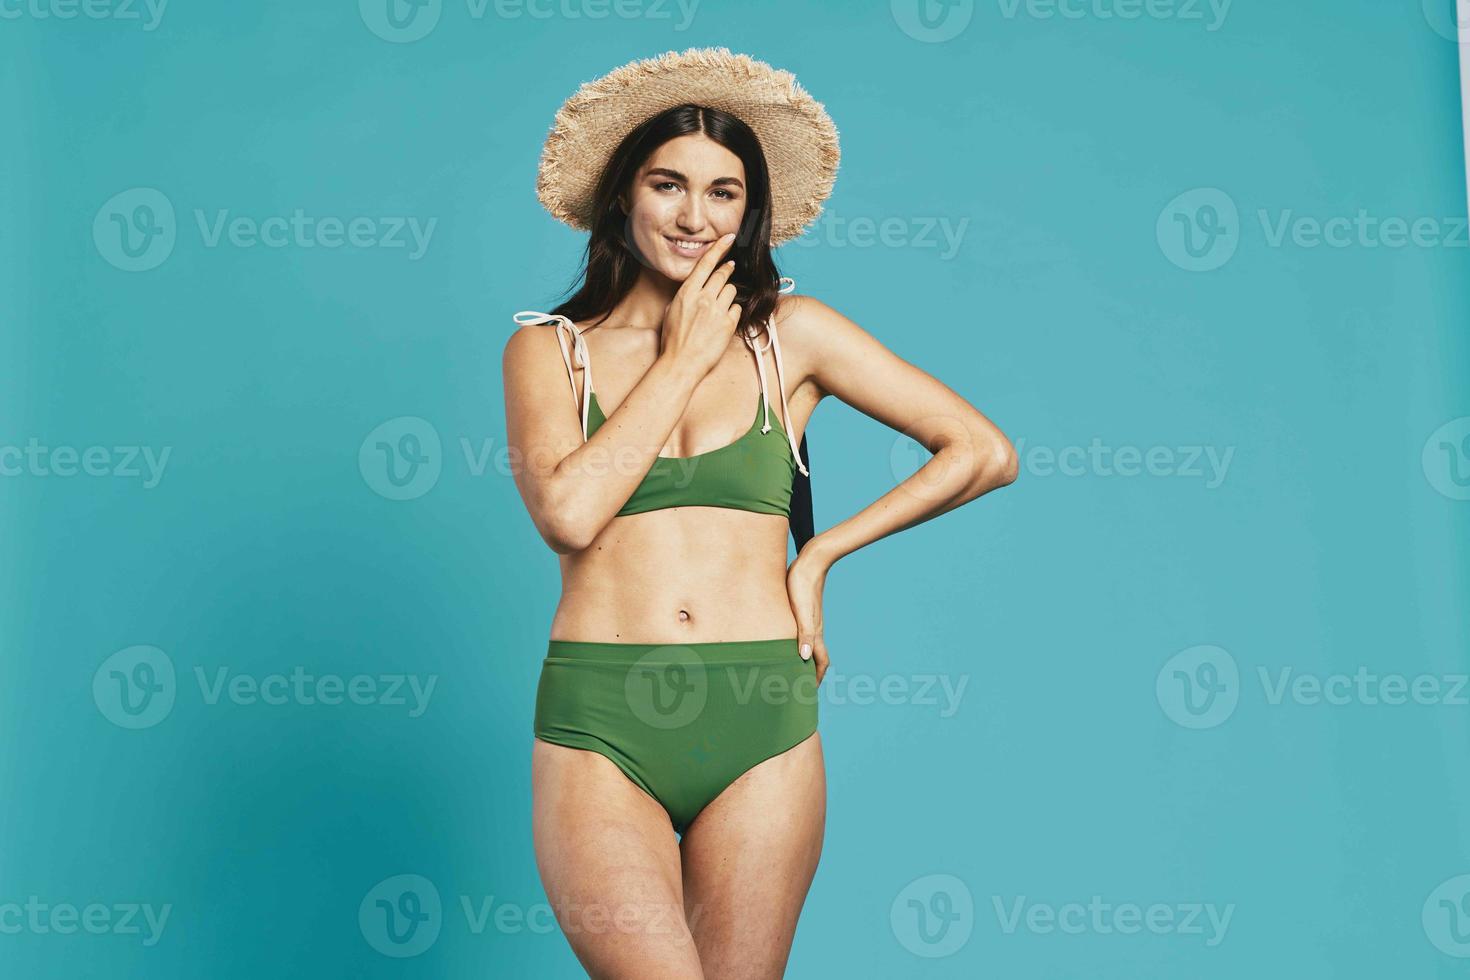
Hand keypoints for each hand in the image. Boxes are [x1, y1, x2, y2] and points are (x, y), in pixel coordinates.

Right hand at [658, 232, 741, 377]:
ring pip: (731, 291)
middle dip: (726, 270)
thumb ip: (684, 297)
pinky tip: (722, 322)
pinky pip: (736, 309)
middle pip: (722, 275)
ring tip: (718, 308)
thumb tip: (694, 290)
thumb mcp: (670, 312)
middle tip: (729, 268)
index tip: (729, 238)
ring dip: (727, 295)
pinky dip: (732, 312)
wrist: (681, 364)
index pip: (706, 263)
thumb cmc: (672, 341)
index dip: (719, 248)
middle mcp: (703, 298)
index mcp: (687, 293)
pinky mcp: (728, 324)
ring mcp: (717, 311)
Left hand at [786, 543, 831, 684]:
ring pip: (808, 645)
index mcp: (815, 632)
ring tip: (791, 667)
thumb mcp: (802, 611)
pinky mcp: (803, 609)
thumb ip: (805, 634)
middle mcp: (814, 628)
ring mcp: (809, 619)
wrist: (811, 561)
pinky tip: (785, 640)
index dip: (816, 677)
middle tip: (798, 685)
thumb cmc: (803, 585)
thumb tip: (804, 657)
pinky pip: (802, 633)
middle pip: (815, 656)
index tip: (809, 692)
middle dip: (809, 672)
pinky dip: (797, 642)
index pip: (820, 662)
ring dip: (803, 658)